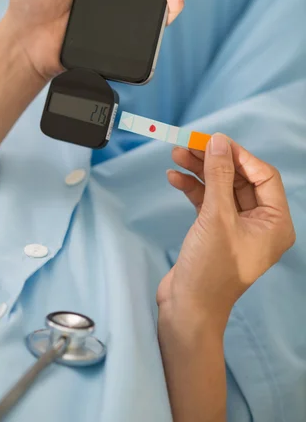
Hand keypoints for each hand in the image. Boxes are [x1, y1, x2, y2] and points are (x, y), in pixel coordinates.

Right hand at [158, 134, 294, 331]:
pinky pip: (208, 201)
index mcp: (275, 222)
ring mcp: (237, 227)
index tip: (213, 140)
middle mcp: (260, 223)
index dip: (239, 155)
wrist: (187, 308)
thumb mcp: (216, 217)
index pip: (263, 176)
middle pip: (239, 179)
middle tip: (188, 144)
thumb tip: (219, 141)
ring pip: (221, 188)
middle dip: (214, 161)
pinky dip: (193, 189)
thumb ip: (218, 175)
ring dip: (199, 172)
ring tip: (176, 155)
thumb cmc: (210, 269)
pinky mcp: (216, 231)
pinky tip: (174, 178)